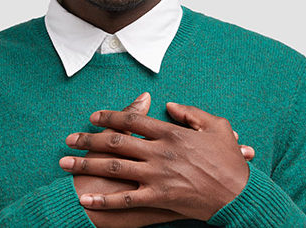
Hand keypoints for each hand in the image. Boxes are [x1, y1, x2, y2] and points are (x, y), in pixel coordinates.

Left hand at [61, 102, 249, 220]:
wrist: (239, 195)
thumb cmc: (230, 161)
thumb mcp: (217, 127)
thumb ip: (191, 113)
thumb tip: (169, 105)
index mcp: (171, 133)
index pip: (132, 120)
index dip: (110, 117)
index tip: (93, 116)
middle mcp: (159, 152)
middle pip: (115, 141)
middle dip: (88, 139)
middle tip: (69, 139)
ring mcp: (157, 176)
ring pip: (113, 167)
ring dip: (86, 164)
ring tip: (65, 163)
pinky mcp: (157, 199)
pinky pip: (125, 199)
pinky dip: (103, 200)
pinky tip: (84, 198)